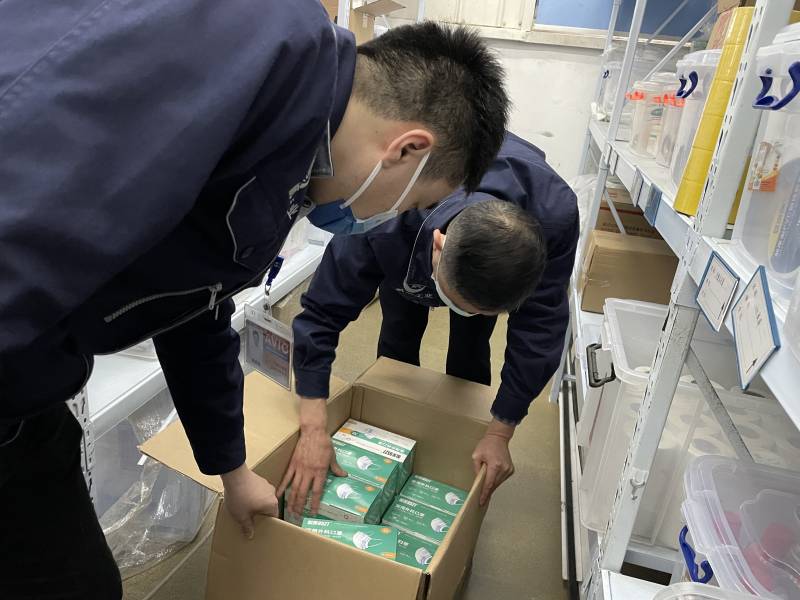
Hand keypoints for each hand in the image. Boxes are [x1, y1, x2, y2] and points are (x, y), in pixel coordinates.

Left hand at [221, 463, 278, 538]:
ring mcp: (266, 485)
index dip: (265, 522)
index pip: (273, 516)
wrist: (234, 475)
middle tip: (249, 517)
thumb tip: (250, 534)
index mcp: (272, 504)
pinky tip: (242, 497)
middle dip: (259, 512)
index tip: (257, 525)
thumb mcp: (242, 516)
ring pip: (263, 498)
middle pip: (268, 507)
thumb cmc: (240, 497)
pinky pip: (258, 491)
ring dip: (255, 503)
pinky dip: (252, 495)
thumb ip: (247, 526)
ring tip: (243, 506)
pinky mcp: (259, 479)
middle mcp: (272, 493)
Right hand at [277, 397, 346, 516]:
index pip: (316, 491)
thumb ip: (336, 468)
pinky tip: (278, 495)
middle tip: (297, 515)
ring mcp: (299, 468)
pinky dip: (282, 487)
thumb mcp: (333, 456)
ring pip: (294, 487)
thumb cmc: (324, 443)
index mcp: (320, 471)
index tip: (312, 512)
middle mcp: (309, 472)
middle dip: (300, 505)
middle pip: (303, 492)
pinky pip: (287, 477)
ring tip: (289, 510)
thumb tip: (343, 475)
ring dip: (291, 500)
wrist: (313, 431)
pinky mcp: (293, 463)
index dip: (314, 503)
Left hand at [472, 419, 515, 505]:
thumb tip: (478, 481)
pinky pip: (502, 479)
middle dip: (487, 491)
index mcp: (495, 465)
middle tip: (481, 500)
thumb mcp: (476, 455)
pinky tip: (491, 482)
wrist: (499, 437)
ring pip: (498, 483)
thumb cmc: (487, 444)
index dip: (484, 494)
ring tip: (485, 492)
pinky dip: (496, 481)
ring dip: (492, 486)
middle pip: (494, 485)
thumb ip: (477, 469)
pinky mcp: (511, 470)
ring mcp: (509, 470)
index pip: (489, 484)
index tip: (481, 501)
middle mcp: (504, 469)